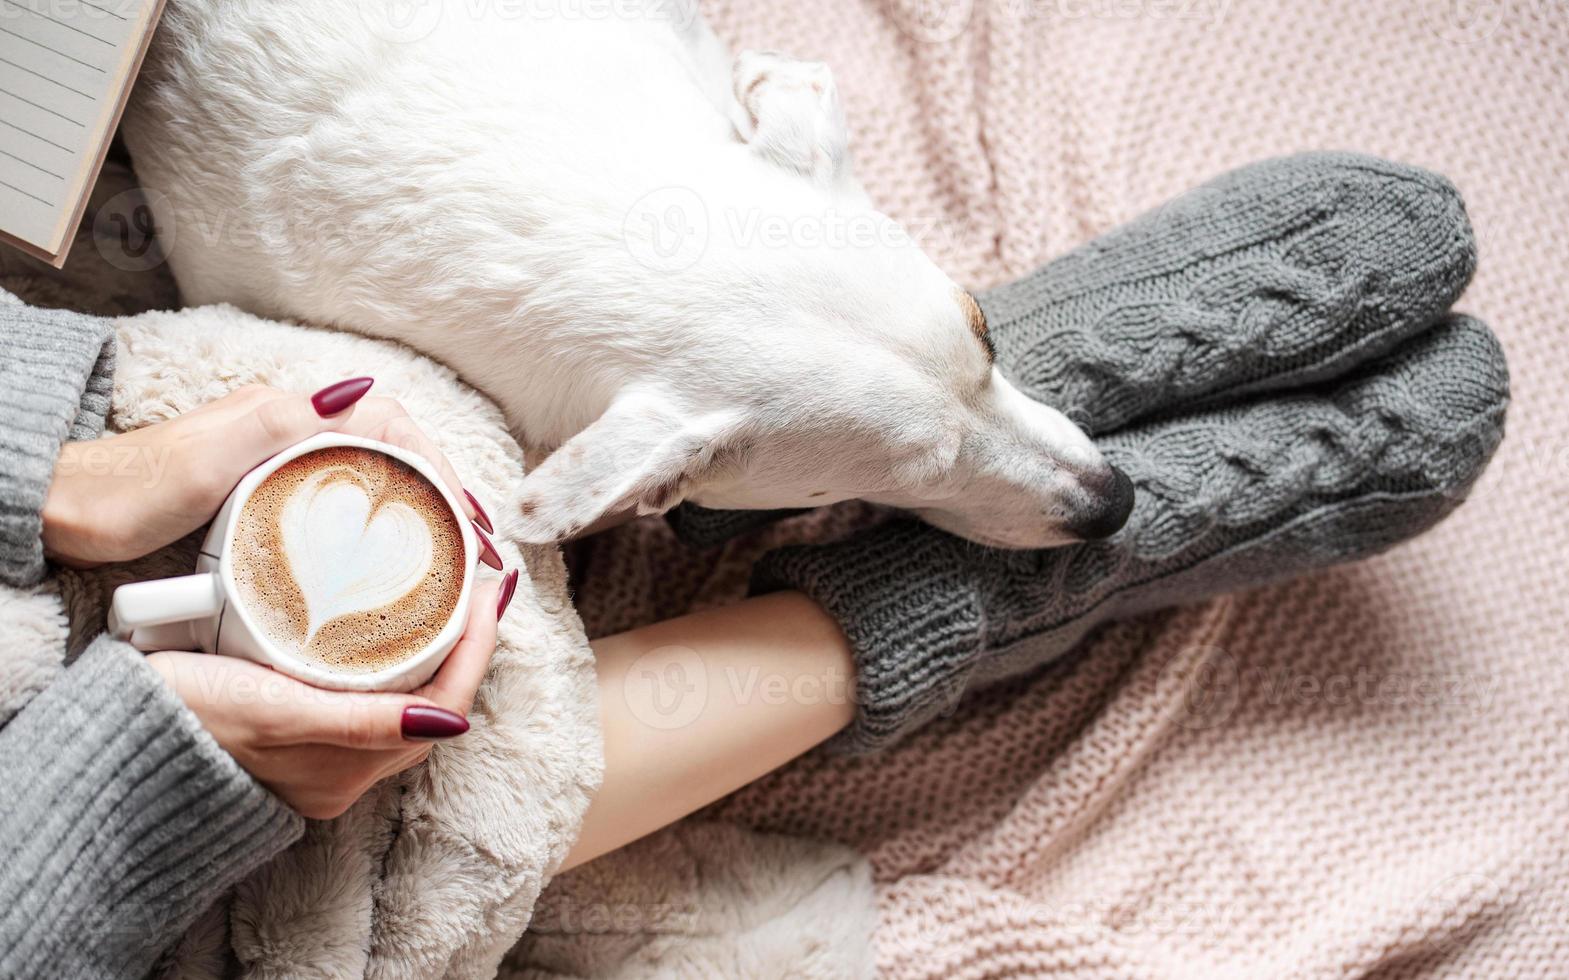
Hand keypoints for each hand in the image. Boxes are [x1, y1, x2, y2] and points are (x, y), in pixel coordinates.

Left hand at [41, 379, 501, 567]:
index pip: (395, 431)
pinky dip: (387, 532)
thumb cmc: (130, 487)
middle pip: (398, 459)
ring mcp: (284, 463)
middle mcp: (294, 431)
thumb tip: (360, 395)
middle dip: (448, 498)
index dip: (442, 472)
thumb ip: (280, 423)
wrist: (67, 509)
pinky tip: (397, 563)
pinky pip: (350, 508)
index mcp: (288, 414)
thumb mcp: (208, 455)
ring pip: (380, 484)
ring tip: (458, 558)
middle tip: (481, 549)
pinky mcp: (271, 496)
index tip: (470, 519)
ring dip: (425, 516)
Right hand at [148, 576, 515, 818]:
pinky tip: (393, 631)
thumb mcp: (277, 712)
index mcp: (350, 766)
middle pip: (436, 699)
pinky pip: (370, 700)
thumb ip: (361, 723)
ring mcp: (325, 758)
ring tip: (446, 598)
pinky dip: (394, 664)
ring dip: (433, 653)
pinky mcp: (300, 739)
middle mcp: (347, 769)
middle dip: (465, 644)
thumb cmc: (187, 722)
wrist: (114, 747)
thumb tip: (450, 720)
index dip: (478, 644)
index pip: (449, 699)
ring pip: (406, 699)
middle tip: (475, 582)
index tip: (490, 587)